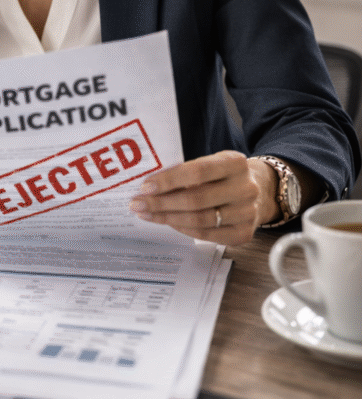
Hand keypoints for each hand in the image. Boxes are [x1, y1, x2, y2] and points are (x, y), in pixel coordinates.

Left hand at [128, 151, 277, 244]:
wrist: (260, 189)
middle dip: (161, 203)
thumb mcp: (213, 163)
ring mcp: (247, 213)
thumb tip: (150, 185)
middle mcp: (245, 188)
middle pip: (196, 200)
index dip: (168, 181)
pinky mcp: (244, 233)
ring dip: (168, 218)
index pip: (197, 172)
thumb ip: (188, 171)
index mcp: (235, 163)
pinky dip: (184, 230)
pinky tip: (169, 223)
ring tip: (148, 214)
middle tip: (138, 204)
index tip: (145, 187)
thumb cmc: (225, 175)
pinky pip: (208, 235)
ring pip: (200, 220)